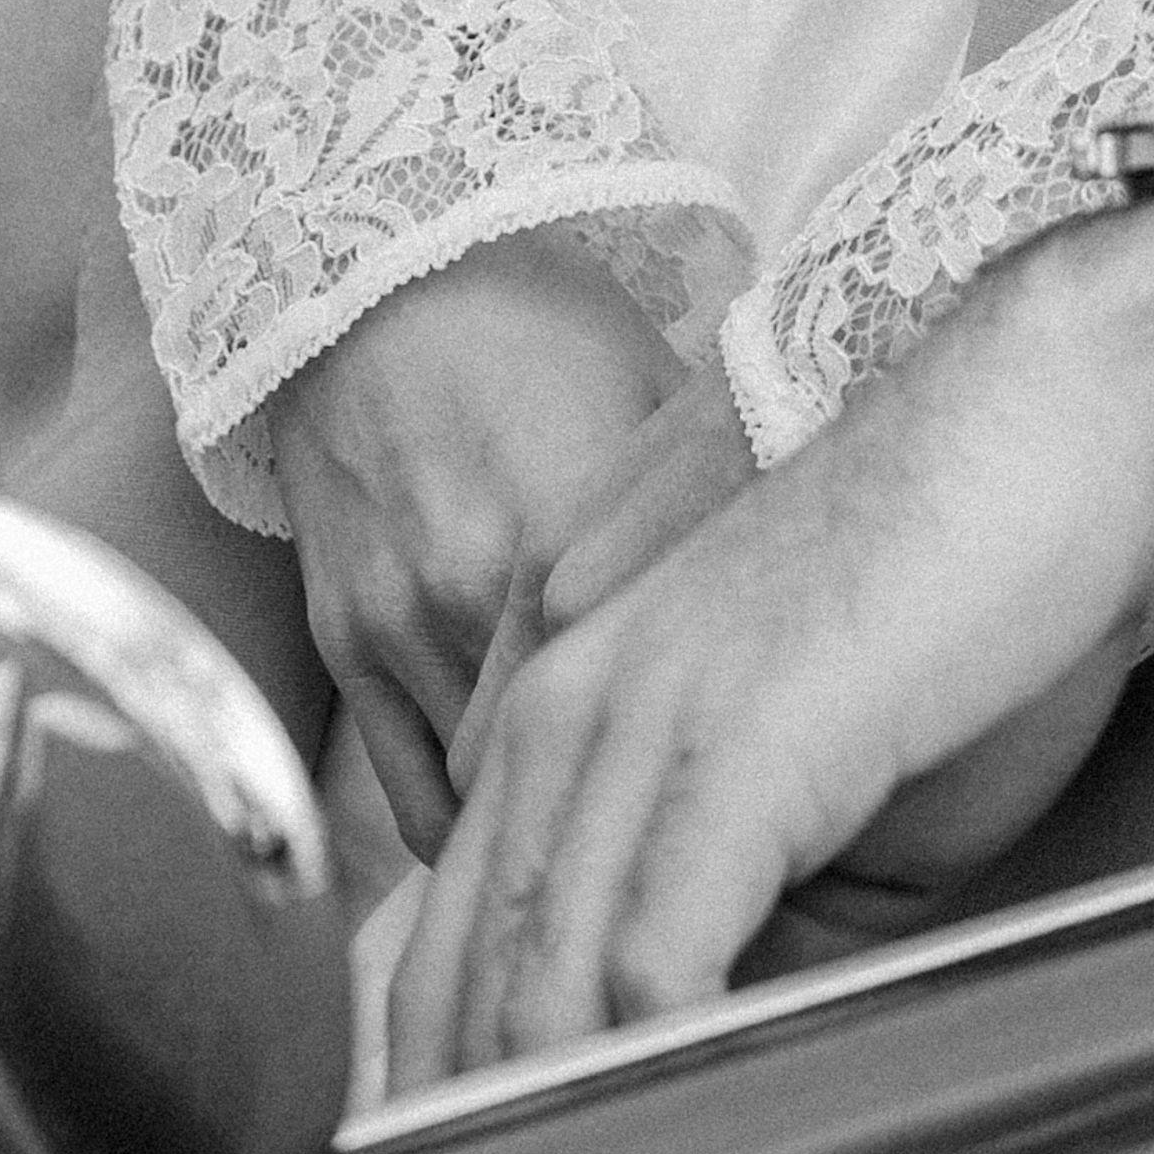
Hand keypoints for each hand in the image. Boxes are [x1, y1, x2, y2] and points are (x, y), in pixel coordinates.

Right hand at [263, 240, 689, 864]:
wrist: (383, 283)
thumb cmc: (544, 334)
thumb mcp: (657, 405)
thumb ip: (709, 522)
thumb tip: (810, 607)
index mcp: (569, 538)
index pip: (639, 717)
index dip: (695, 791)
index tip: (745, 828)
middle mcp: (474, 595)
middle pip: (558, 779)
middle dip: (619, 830)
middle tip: (685, 868)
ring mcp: (399, 625)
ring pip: (478, 806)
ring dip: (539, 843)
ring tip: (611, 870)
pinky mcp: (343, 641)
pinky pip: (402, 792)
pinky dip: (464, 833)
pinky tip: (521, 848)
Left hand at [394, 210, 1153, 1078]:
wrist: (1052, 421)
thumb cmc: (957, 592)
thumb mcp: (814, 774)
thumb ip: (732, 900)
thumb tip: (695, 1049)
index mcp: (559, 707)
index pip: (446, 942)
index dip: (448, 1091)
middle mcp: (560, 707)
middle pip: (461, 985)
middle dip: (475, 1142)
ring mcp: (639, 719)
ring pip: (536, 989)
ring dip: (560, 1130)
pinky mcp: (737, 747)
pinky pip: (654, 964)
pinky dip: (659, 1076)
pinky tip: (691, 1150)